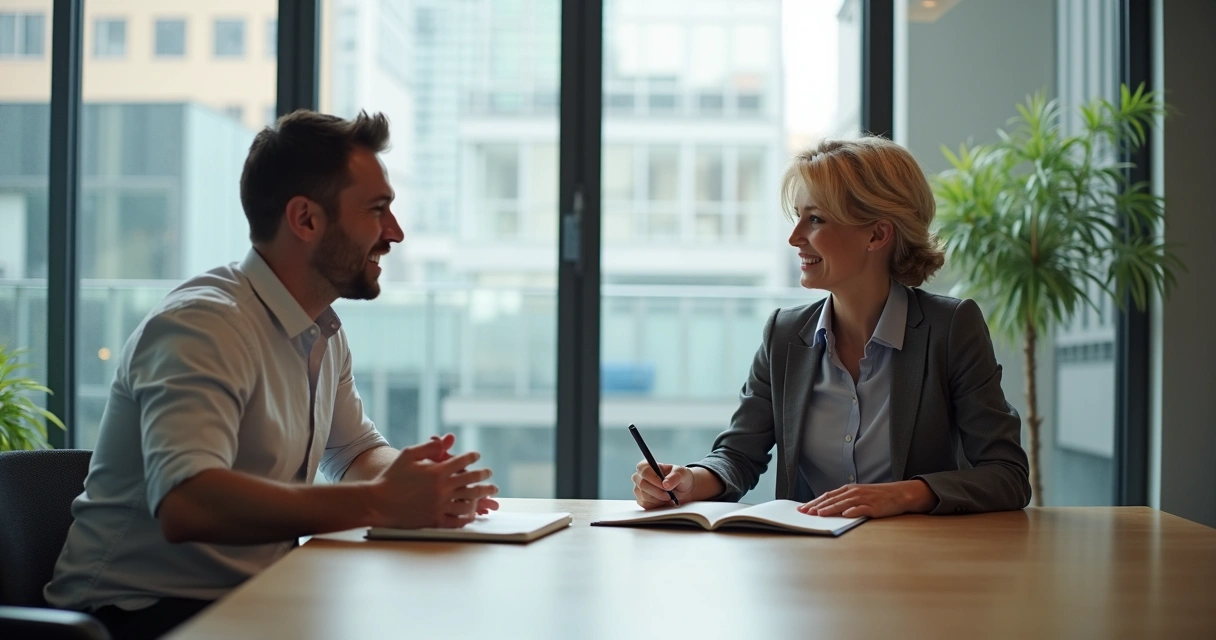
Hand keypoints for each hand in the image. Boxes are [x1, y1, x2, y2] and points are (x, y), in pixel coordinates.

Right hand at [371, 438, 498, 528]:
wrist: (378, 503)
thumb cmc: (392, 477)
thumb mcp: (408, 455)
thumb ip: (429, 447)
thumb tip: (445, 440)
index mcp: (437, 471)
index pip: (463, 461)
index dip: (472, 456)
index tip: (476, 455)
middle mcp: (442, 489)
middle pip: (472, 481)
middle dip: (484, 475)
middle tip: (489, 474)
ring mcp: (440, 506)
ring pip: (469, 501)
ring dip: (482, 496)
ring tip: (489, 493)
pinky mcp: (435, 521)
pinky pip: (458, 521)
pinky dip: (467, 516)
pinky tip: (472, 513)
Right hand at [631, 462, 693, 508]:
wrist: (683, 491)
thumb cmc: (680, 478)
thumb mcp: (682, 473)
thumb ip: (675, 476)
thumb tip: (665, 484)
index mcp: (647, 466)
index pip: (644, 471)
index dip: (654, 479)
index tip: (665, 486)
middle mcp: (640, 476)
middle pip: (642, 484)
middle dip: (658, 492)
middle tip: (669, 495)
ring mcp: (639, 489)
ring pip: (644, 496)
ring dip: (659, 499)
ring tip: (668, 497)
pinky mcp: (641, 501)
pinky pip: (646, 505)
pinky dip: (657, 505)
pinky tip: (663, 502)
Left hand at [797, 480, 936, 517]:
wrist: (899, 494)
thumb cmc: (877, 496)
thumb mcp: (859, 495)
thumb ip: (844, 500)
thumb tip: (827, 508)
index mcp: (849, 489)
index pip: (827, 495)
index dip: (814, 502)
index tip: (802, 508)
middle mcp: (854, 492)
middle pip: (832, 499)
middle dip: (817, 506)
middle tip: (804, 512)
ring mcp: (864, 499)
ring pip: (843, 504)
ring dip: (830, 509)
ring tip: (819, 514)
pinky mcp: (874, 507)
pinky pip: (861, 509)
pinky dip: (853, 511)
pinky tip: (845, 514)